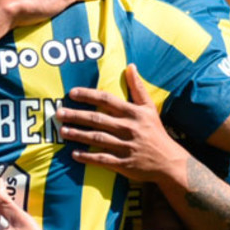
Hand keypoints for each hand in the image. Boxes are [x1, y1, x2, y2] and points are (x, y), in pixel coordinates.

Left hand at [54, 65, 188, 182]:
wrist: (170, 162)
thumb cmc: (156, 133)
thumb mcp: (150, 108)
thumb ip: (138, 88)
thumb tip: (131, 66)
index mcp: (134, 113)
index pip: (107, 100)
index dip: (88, 95)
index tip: (72, 93)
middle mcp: (129, 128)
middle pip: (98, 119)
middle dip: (76, 115)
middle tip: (59, 113)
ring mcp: (126, 147)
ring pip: (97, 139)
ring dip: (78, 135)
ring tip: (63, 131)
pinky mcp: (124, 164)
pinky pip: (103, 160)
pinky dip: (88, 157)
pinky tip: (74, 154)